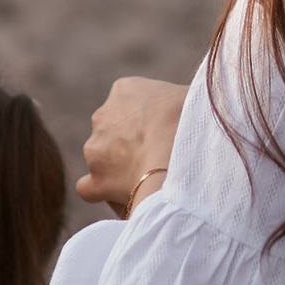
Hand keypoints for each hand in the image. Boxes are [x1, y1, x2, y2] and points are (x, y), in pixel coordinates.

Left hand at [78, 75, 189, 215]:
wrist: (178, 153)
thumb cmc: (191, 121)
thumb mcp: (193, 95)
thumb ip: (184, 98)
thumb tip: (194, 103)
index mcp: (124, 90)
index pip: (129, 101)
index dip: (147, 120)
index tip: (164, 132)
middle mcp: (102, 115)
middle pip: (113, 130)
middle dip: (129, 142)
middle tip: (157, 156)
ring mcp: (95, 147)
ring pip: (101, 157)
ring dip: (118, 166)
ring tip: (148, 177)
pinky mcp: (96, 178)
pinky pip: (89, 187)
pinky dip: (101, 191)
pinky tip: (121, 195)